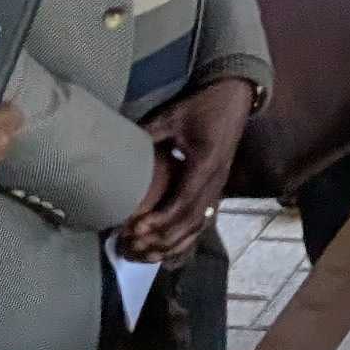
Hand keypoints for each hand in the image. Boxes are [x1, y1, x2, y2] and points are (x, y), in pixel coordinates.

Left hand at [122, 77, 252, 260]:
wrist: (234, 97)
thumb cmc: (203, 105)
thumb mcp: (172, 116)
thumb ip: (148, 135)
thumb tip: (115, 149)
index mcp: (206, 164)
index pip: (183, 201)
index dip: (160, 219)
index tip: (137, 228)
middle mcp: (216, 181)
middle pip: (192, 221)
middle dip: (163, 237)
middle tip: (134, 244)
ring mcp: (219, 186)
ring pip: (199, 224)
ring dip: (174, 241)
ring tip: (147, 252)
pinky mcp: (217, 187)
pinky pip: (203, 218)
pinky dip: (186, 236)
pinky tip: (167, 246)